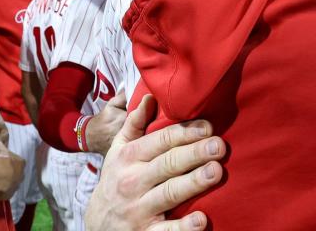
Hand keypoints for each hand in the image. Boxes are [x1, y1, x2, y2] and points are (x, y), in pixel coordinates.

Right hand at [0, 140, 24, 200]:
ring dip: (4, 184)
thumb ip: (0, 144)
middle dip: (8, 174)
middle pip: (16, 175)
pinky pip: (4, 194)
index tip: (1, 163)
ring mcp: (16, 186)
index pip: (18, 163)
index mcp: (21, 163)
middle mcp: (21, 175)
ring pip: (10, 185)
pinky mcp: (9, 196)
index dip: (9, 164)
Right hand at [84, 94, 224, 230]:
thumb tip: (149, 97)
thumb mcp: (117, 152)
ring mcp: (139, 209)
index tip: (208, 127)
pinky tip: (201, 220)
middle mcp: (133, 181)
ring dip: (193, 182)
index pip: (160, 141)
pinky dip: (183, 227)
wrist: (96, 225)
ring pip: (169, 193)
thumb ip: (134, 125)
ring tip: (216, 171)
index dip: (184, 133)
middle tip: (219, 145)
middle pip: (168, 164)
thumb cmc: (115, 181)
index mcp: (128, 158)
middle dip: (194, 153)